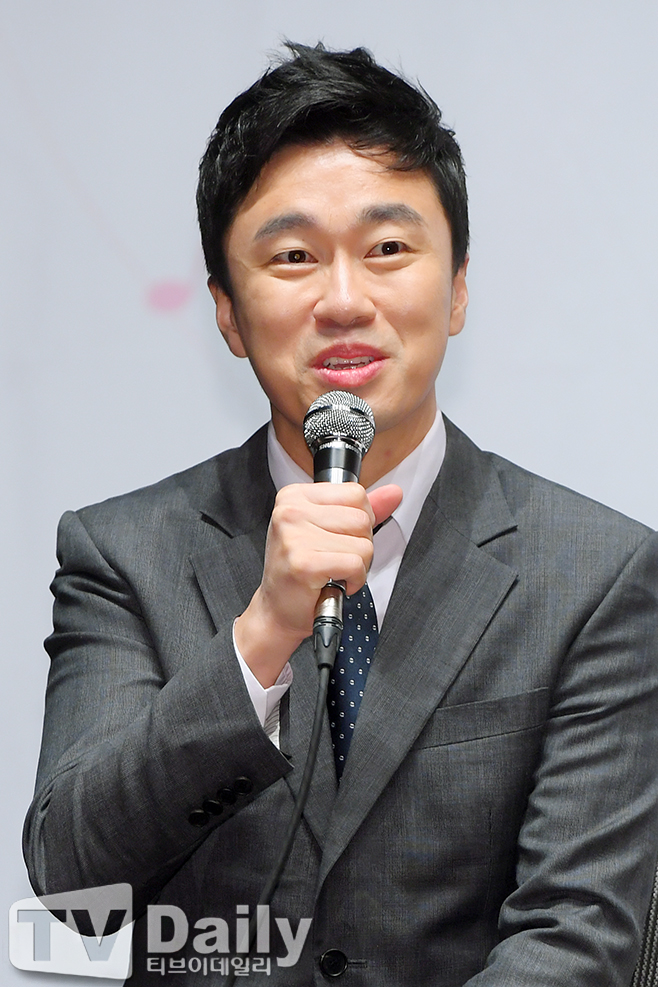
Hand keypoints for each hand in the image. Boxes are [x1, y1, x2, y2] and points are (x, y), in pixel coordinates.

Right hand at [235, 482, 402, 685]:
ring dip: (358, 565)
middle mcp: (290, 511)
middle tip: (336, 559)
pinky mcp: (304, 563)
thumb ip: (362, 509)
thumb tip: (394, 493)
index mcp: (294, 496)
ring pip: (363, 543)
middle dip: (360, 544)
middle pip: (362, 519)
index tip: (340, 538)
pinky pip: (356, 564)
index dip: (360, 520)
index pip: (355, 493)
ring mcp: (294, 536)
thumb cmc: (301, 570)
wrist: (277, 609)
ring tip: (335, 571)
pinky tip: (337, 584)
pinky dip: (355, 579)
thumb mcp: (329, 529)